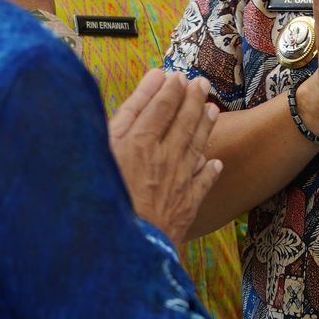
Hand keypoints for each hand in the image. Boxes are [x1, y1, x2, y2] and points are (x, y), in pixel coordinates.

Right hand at [109, 69, 222, 243]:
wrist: (128, 243)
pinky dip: (209, 171)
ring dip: (205, 126)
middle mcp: (165, 157)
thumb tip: (150, 81)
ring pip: (197, 146)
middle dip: (193, 99)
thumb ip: (127, 112)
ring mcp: (179, 181)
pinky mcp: (186, 205)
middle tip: (201, 82)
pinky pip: (202, 183)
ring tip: (212, 109)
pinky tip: (214, 163)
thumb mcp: (105, 146)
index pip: (161, 107)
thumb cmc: (104, 194)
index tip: (176, 76)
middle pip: (183, 121)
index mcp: (141, 141)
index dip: (170, 89)